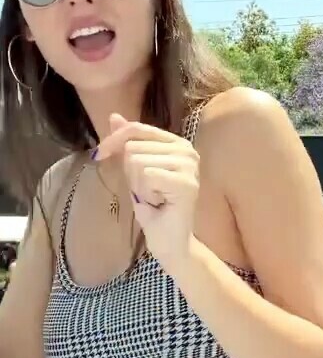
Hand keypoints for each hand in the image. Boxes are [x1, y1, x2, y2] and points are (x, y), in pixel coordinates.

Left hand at [94, 114, 199, 271]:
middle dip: (130, 174)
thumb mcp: (134, 170)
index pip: (137, 128)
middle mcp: (187, 150)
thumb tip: (114, 116)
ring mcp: (189, 166)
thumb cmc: (154, 207)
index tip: (99, 155)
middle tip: (146, 192)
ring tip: (154, 198)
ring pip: (137, 161)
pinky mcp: (186, 183)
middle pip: (133, 147)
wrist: (170, 241)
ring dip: (137, 186)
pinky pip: (146, 175)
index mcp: (177, 143)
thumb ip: (128, 143)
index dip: (113, 140)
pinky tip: (159, 203)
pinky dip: (145, 193)